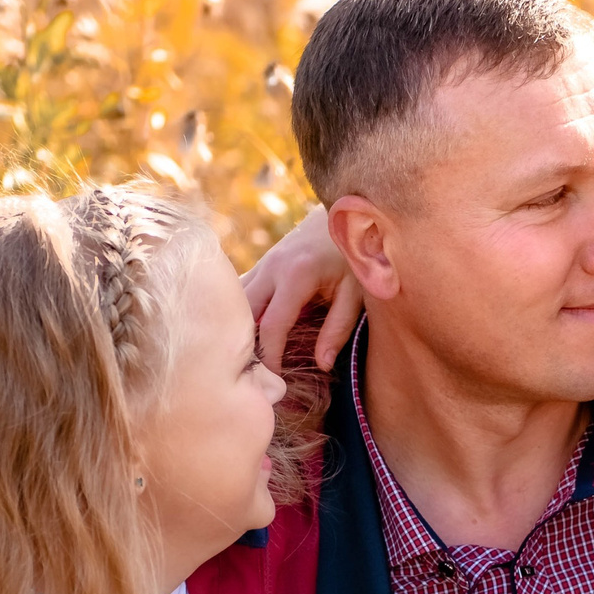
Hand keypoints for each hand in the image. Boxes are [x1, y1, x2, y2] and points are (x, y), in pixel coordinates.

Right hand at [243, 206, 363, 373]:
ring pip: (236, 301)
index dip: (269, 357)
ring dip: (236, 328)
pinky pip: (241, 291)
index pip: (272, 326)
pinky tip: (243, 335)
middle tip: (249, 376)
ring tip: (242, 359)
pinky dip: (238, 314)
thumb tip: (321, 364)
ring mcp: (264, 262)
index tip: (272, 382)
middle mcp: (273, 267)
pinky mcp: (263, 263)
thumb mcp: (357, 292)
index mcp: (297, 275)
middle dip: (243, 344)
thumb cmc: (356, 254)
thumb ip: (339, 328)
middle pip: (243, 313)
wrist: (348, 210)